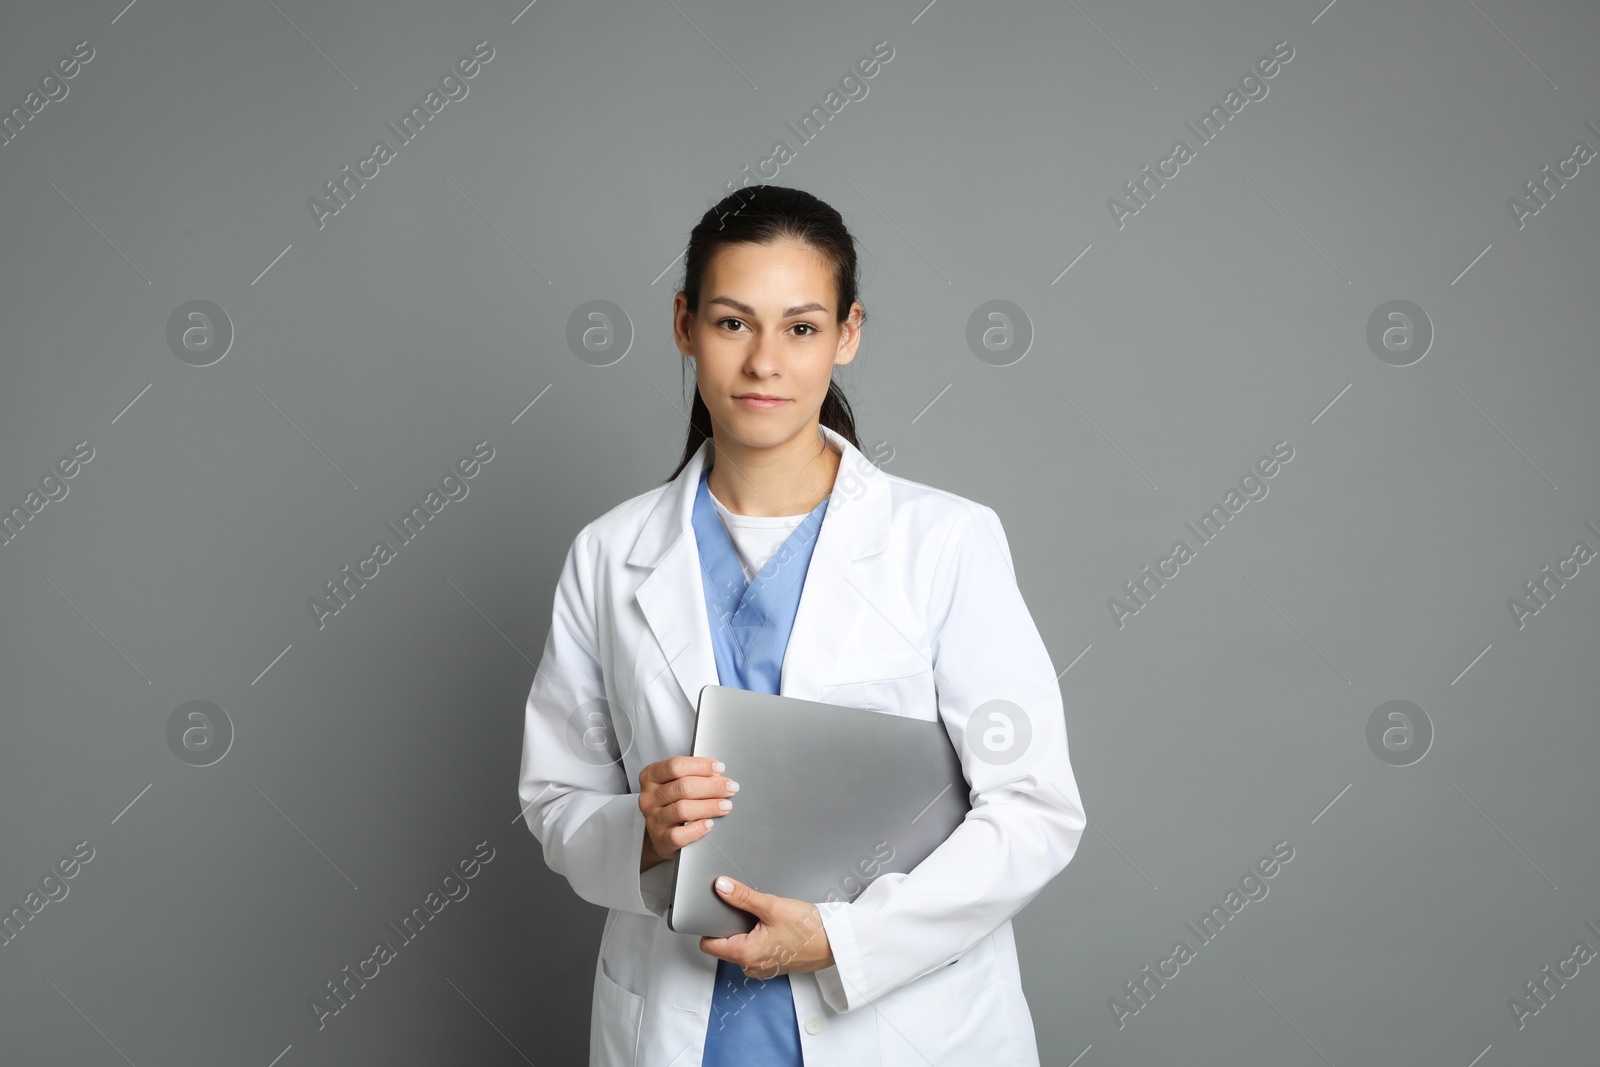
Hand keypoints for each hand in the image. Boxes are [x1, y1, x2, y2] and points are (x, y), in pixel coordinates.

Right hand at [638, 756, 738, 869]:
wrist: (661, 833)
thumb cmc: (673, 802)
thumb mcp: (676, 783)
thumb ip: (693, 775)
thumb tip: (720, 774)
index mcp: (651, 777)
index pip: (676, 766)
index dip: (701, 766)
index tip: (720, 768)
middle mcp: (649, 797)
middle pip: (683, 787)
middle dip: (712, 786)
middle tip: (730, 787)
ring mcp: (653, 819)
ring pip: (682, 809)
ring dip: (709, 806)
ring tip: (726, 805)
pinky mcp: (660, 840)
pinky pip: (679, 835)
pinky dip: (697, 829)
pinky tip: (710, 824)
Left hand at [699, 876, 835, 978]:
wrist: (835, 943)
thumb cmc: (810, 929)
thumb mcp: (772, 906)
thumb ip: (743, 897)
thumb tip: (721, 886)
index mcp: (746, 954)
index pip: (709, 945)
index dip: (709, 925)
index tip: (715, 911)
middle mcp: (751, 967)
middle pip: (724, 944)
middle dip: (731, 926)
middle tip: (748, 910)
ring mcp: (762, 969)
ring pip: (740, 947)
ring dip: (746, 932)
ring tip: (764, 919)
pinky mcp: (772, 966)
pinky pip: (755, 952)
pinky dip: (759, 939)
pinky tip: (773, 928)